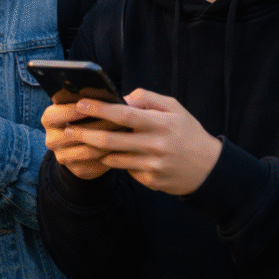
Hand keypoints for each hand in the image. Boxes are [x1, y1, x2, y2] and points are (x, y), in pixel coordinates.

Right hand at [41, 102, 114, 179]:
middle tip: (120, 118)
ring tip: (125, 131)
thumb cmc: (85, 119)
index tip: (96, 104)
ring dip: (108, 140)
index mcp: (49, 118)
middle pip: (73, 133)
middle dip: (99, 125)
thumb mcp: (82, 108)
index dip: (76, 110)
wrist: (81, 148)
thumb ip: (89, 101)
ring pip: (87, 149)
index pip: (57, 114)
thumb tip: (110, 97)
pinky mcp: (76, 169)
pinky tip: (121, 145)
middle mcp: (51, 138)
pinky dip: (109, 153)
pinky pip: (95, 162)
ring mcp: (62, 155)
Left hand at [64, 89, 222, 194]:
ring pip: (113, 158)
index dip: (99, 109)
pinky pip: (125, 170)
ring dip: (94, 150)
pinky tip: (106, 156)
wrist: (211, 170)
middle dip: (84, 134)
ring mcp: (152, 166)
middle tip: (67, 129)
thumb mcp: (175, 109)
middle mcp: (156, 146)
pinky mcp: (150, 181)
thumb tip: (121, 97)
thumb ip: (148, 99)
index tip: (80, 104)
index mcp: (161, 124)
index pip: (124, 115)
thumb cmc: (188, 134)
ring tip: (79, 142)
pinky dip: (115, 162)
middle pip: (110, 140)